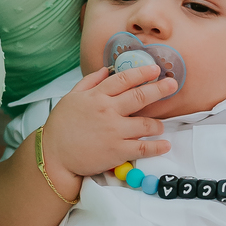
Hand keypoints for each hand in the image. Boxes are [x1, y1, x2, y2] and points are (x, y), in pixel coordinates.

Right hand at [40, 63, 176, 183]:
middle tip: (173, 84)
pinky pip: (143, 148)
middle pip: (140, 96)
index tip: (155, 69)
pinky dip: (157, 147)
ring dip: (157, 124)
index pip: (124, 79)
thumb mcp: (71, 98)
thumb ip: (89, 82)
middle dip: (160, 89)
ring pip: (145, 124)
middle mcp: (107, 111)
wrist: (53, 156)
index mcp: (97, 96)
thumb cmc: (60, 127)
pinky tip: (164, 145)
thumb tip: (105, 69)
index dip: (141, 72)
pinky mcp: (117, 151)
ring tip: (160, 126)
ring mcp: (114, 131)